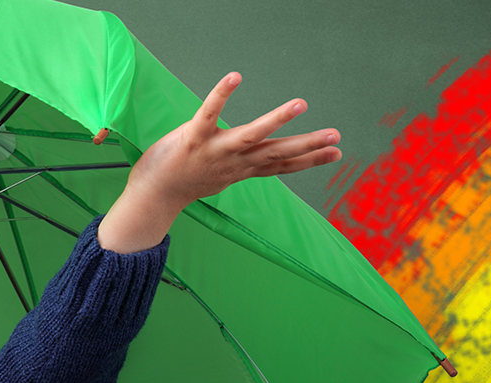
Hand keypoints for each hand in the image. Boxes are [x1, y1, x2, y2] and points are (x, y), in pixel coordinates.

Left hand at [99, 73, 341, 252]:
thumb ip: (242, 166)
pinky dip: (221, 95)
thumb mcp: (221, 177)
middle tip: (337, 137)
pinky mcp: (192, 139)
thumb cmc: (186, 181)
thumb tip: (259, 163)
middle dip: (308, 146)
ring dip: (276, 120)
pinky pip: (208, 114)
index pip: (282, 165)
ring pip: (251, 135)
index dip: (310, 160)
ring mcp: (215, 151)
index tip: (337, 153)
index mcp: (242, 169)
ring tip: (300, 104)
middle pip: (277, 154)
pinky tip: (235, 77)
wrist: (153, 196)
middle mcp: (234, 162)